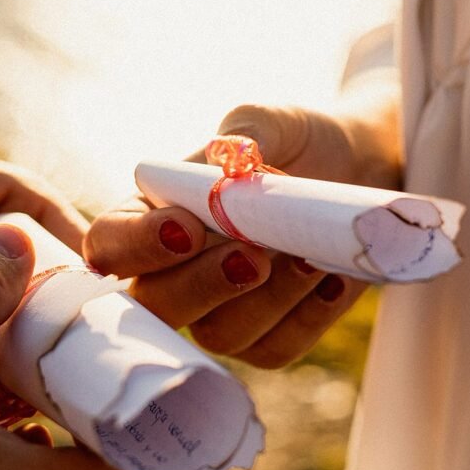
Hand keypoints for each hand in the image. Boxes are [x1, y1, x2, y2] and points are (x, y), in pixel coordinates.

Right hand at [84, 103, 398, 368]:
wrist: (359, 170)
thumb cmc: (300, 142)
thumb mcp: (273, 121)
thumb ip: (247, 133)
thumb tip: (233, 161)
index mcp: (155, 213)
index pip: (110, 242)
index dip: (137, 245)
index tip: (187, 227)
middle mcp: (177, 271)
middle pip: (158, 306)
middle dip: (203, 285)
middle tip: (254, 255)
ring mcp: (221, 310)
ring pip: (222, 334)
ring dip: (269, 299)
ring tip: (309, 258)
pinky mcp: (269, 335)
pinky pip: (275, 348)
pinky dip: (306, 317)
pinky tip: (331, 279)